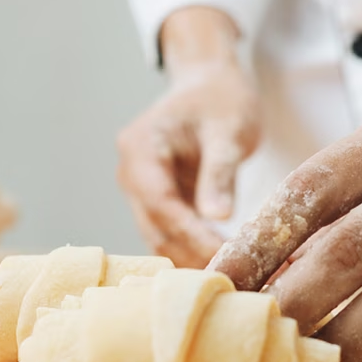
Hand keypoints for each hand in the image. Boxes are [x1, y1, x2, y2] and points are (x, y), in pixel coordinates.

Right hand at [117, 8, 260, 267]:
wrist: (210, 82)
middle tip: (230, 278)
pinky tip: (219, 261)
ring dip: (190, 256)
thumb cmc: (221, 98)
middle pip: (156, 225)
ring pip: (160, 235)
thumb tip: (218, 218)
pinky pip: (170, 230)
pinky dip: (191, 246)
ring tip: (228, 276)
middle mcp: (131, 172)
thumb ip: (220, 173)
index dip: (190, 234)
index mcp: (141, 149)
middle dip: (190, 253)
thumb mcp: (228, 131)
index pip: (162, 203)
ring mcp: (140, 187)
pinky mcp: (157, 198)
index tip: (223, 256)